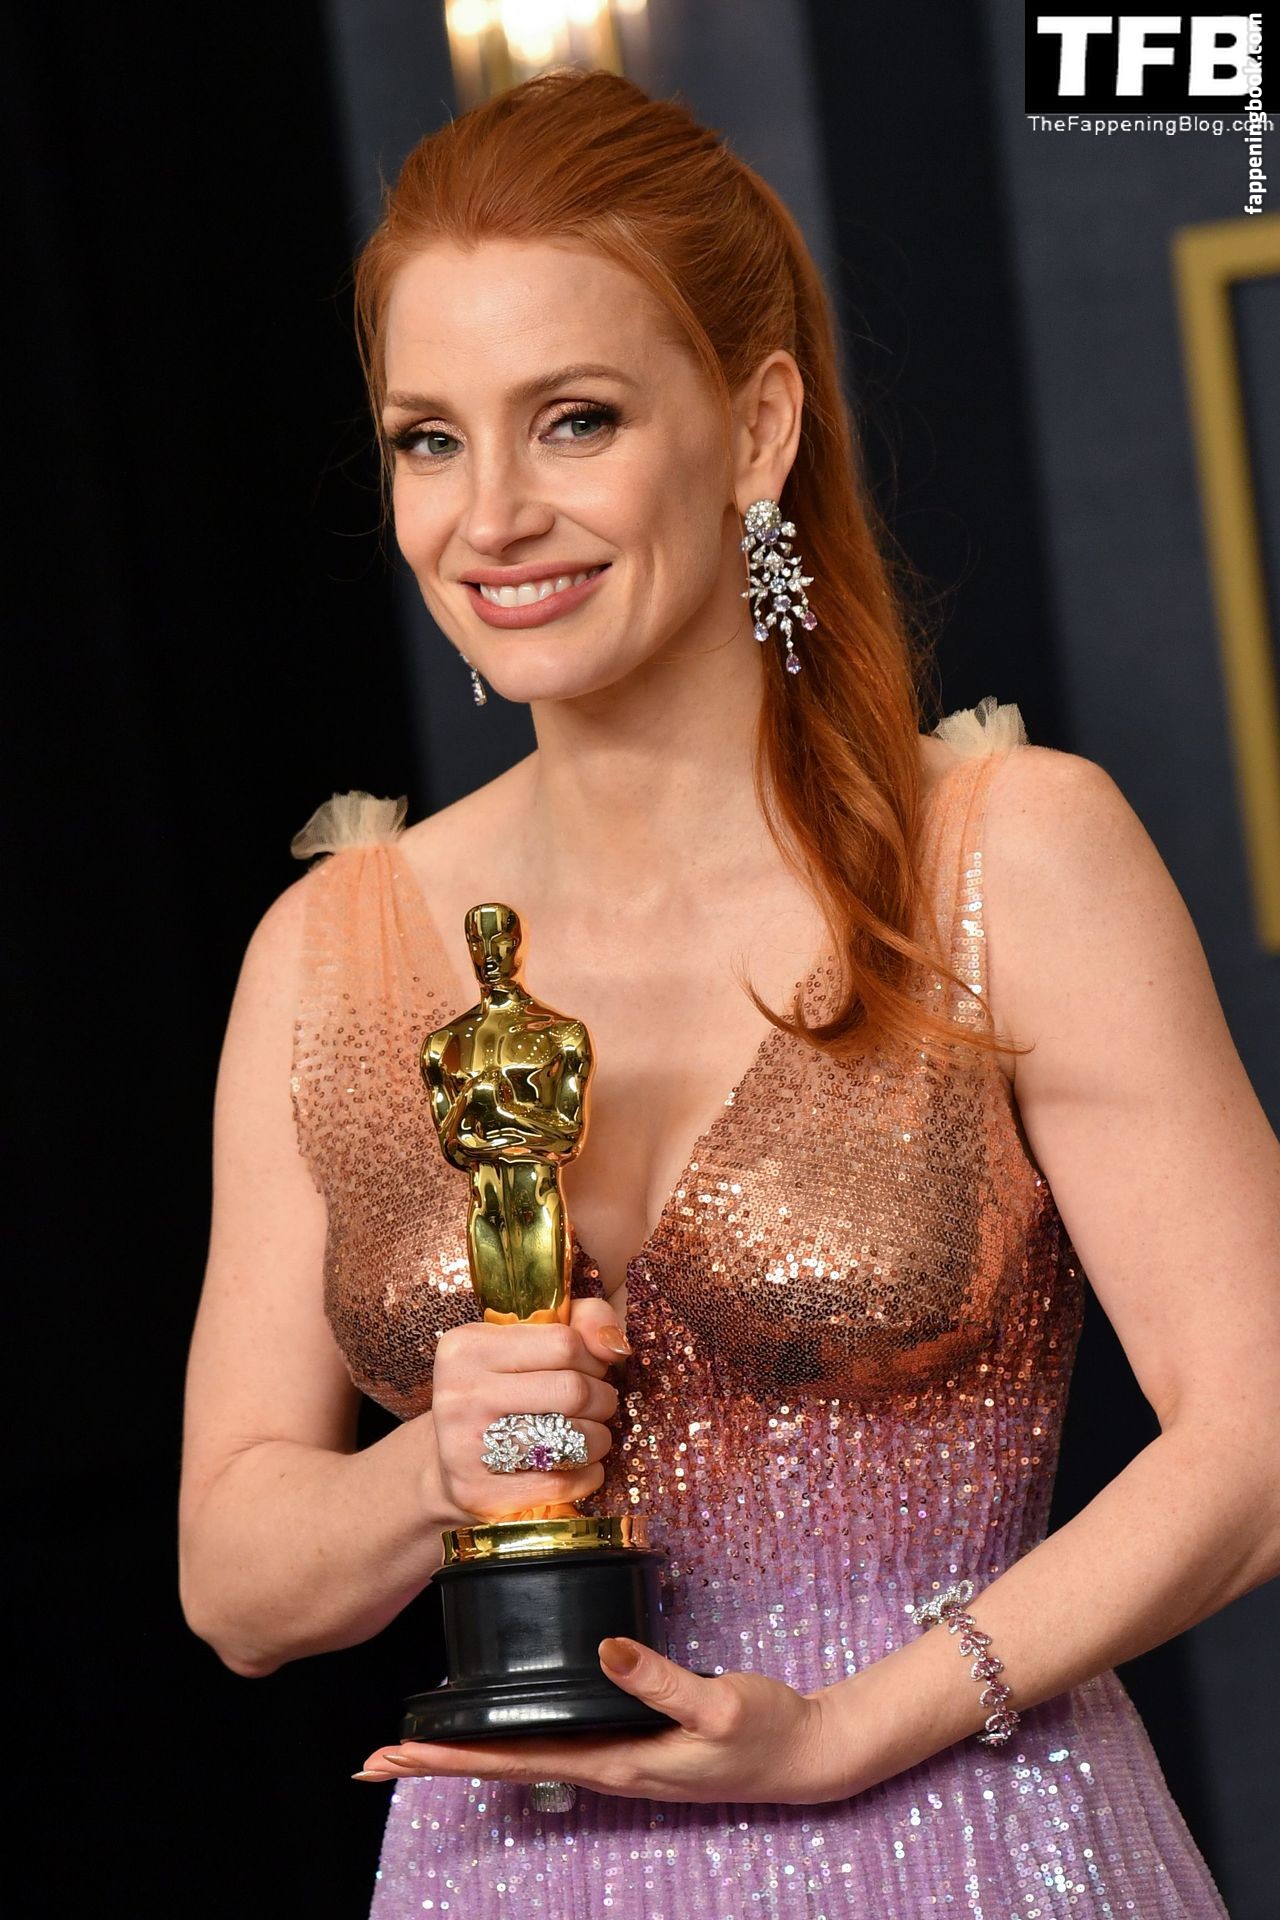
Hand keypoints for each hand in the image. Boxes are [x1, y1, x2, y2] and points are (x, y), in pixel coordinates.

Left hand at [355, 1637, 849, 1804]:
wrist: (806, 1753)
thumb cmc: (765, 1731)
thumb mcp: (721, 1704)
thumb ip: (662, 1679)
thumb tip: (604, 1650)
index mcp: (615, 1763)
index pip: (514, 1763)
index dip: (451, 1758)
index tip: (394, 1754)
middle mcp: (604, 1766)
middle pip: (502, 1766)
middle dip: (436, 1763)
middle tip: (372, 1759)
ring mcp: (614, 1757)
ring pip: (521, 1755)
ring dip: (465, 1751)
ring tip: (413, 1747)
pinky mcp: (628, 1739)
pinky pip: (550, 1740)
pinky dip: (508, 1736)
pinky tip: (498, 1726)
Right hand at [428, 1297, 627, 1523]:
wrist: (443, 1461)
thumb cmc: (500, 1390)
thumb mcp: (528, 1340)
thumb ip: (581, 1322)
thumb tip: (616, 1345)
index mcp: (468, 1346)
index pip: (564, 1343)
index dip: (593, 1358)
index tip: (591, 1368)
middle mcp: (460, 1394)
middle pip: (573, 1390)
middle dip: (602, 1398)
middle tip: (598, 1404)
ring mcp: (465, 1446)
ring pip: (572, 1439)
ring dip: (598, 1439)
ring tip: (590, 1435)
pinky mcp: (479, 1492)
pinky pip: (561, 1483)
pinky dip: (587, 1475)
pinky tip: (580, 1467)